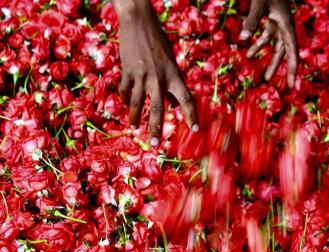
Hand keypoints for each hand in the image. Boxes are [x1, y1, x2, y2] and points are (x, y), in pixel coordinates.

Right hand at [114, 0, 197, 145]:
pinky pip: (125, 91)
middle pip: (158, 108)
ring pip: (137, 103)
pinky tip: (124, 107)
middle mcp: (159, 78)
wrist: (138, 22)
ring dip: (135, 118)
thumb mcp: (170, 62)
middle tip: (155, 143)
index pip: (186, 99)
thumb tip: (175, 105)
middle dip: (156, 128)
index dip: (191, 115)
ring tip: (134, 129)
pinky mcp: (127, 71)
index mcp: (174, 75)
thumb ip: (173, 84)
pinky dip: (124, 100)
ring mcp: (142, 75)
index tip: (195, 130)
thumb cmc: (158, 42)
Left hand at [240, 0, 297, 87]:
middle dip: (284, 70)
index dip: (293, 70)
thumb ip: (250, 23)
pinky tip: (249, 54)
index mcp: (286, 25)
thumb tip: (241, 43)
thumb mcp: (258, 5)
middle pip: (286, 53)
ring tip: (265, 78)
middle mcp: (285, 27)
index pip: (292, 52)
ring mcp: (279, 23)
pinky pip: (267, 37)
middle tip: (288, 88)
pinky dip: (258, 45)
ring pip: (276, 47)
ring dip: (270, 61)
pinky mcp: (272, 19)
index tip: (293, 85)